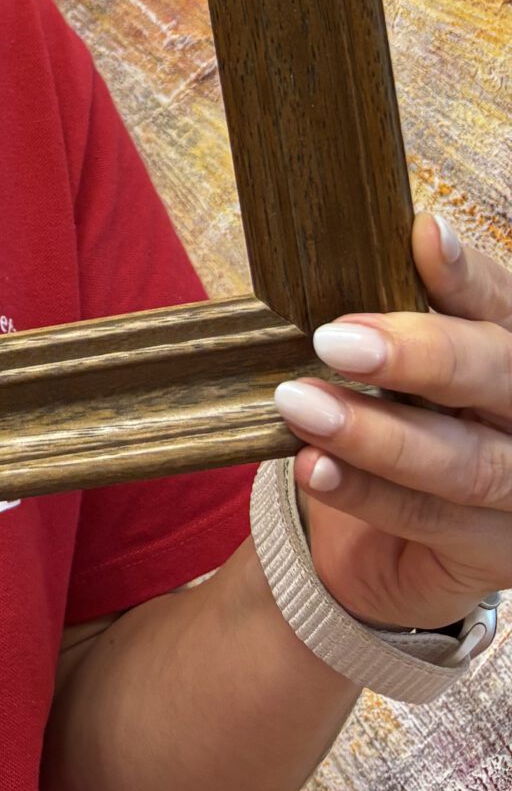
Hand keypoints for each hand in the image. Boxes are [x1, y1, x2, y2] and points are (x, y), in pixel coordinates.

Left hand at [274, 213, 511, 630]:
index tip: (423, 236)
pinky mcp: (497, 554)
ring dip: (375, 433)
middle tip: (336, 340)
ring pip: (465, 461)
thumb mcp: (394, 361)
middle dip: (422, 355)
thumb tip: (396, 238)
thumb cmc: (395, 420)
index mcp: (511, 351)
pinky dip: (367, 492)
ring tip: (299, 404)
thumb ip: (396, 310)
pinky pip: (432, 520)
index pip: (502, 305)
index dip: (468, 276)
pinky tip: (313, 467)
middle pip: (501, 376)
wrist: (386, 543)